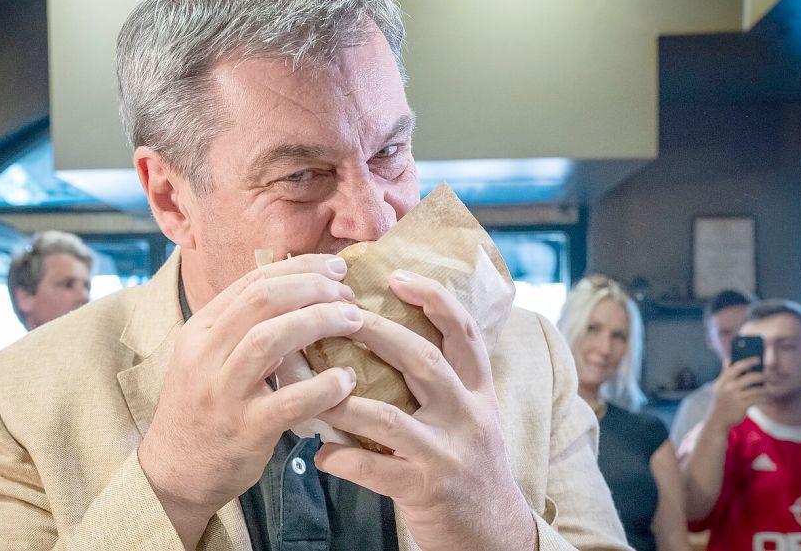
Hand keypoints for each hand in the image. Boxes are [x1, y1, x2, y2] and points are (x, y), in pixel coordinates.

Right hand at [138, 254, 360, 547]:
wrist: (174, 473)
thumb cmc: (204, 409)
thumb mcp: (210, 358)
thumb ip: (243, 326)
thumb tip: (298, 288)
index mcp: (200, 329)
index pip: (253, 281)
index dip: (300, 268)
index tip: (335, 270)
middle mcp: (205, 354)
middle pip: (263, 300)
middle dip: (313, 288)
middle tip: (348, 296)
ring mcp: (223, 391)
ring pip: (271, 339)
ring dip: (320, 322)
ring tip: (354, 322)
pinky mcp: (245, 429)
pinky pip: (289, 401)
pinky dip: (324, 386)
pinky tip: (347, 380)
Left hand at [315, 270, 535, 550]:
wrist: (493, 534)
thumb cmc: (467, 465)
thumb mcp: (469, 416)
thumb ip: (441, 382)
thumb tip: (383, 336)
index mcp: (479, 392)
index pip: (465, 333)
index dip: (434, 299)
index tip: (397, 275)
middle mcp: (470, 416)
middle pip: (424, 360)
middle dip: (376, 333)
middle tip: (336, 315)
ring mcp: (449, 453)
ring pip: (390, 416)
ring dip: (341, 400)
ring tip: (308, 388)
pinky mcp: (428, 490)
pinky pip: (375, 470)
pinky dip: (342, 459)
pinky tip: (320, 453)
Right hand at [708, 356, 764, 431]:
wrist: (717, 420)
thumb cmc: (721, 401)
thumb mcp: (719, 387)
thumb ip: (724, 374)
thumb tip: (728, 360)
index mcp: (722, 381)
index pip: (736, 367)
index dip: (748, 362)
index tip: (757, 359)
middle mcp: (728, 388)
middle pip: (749, 377)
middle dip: (760, 375)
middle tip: (766, 376)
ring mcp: (735, 397)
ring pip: (756, 389)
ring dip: (764, 388)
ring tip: (767, 389)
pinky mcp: (742, 406)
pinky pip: (758, 399)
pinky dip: (764, 398)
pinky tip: (766, 398)